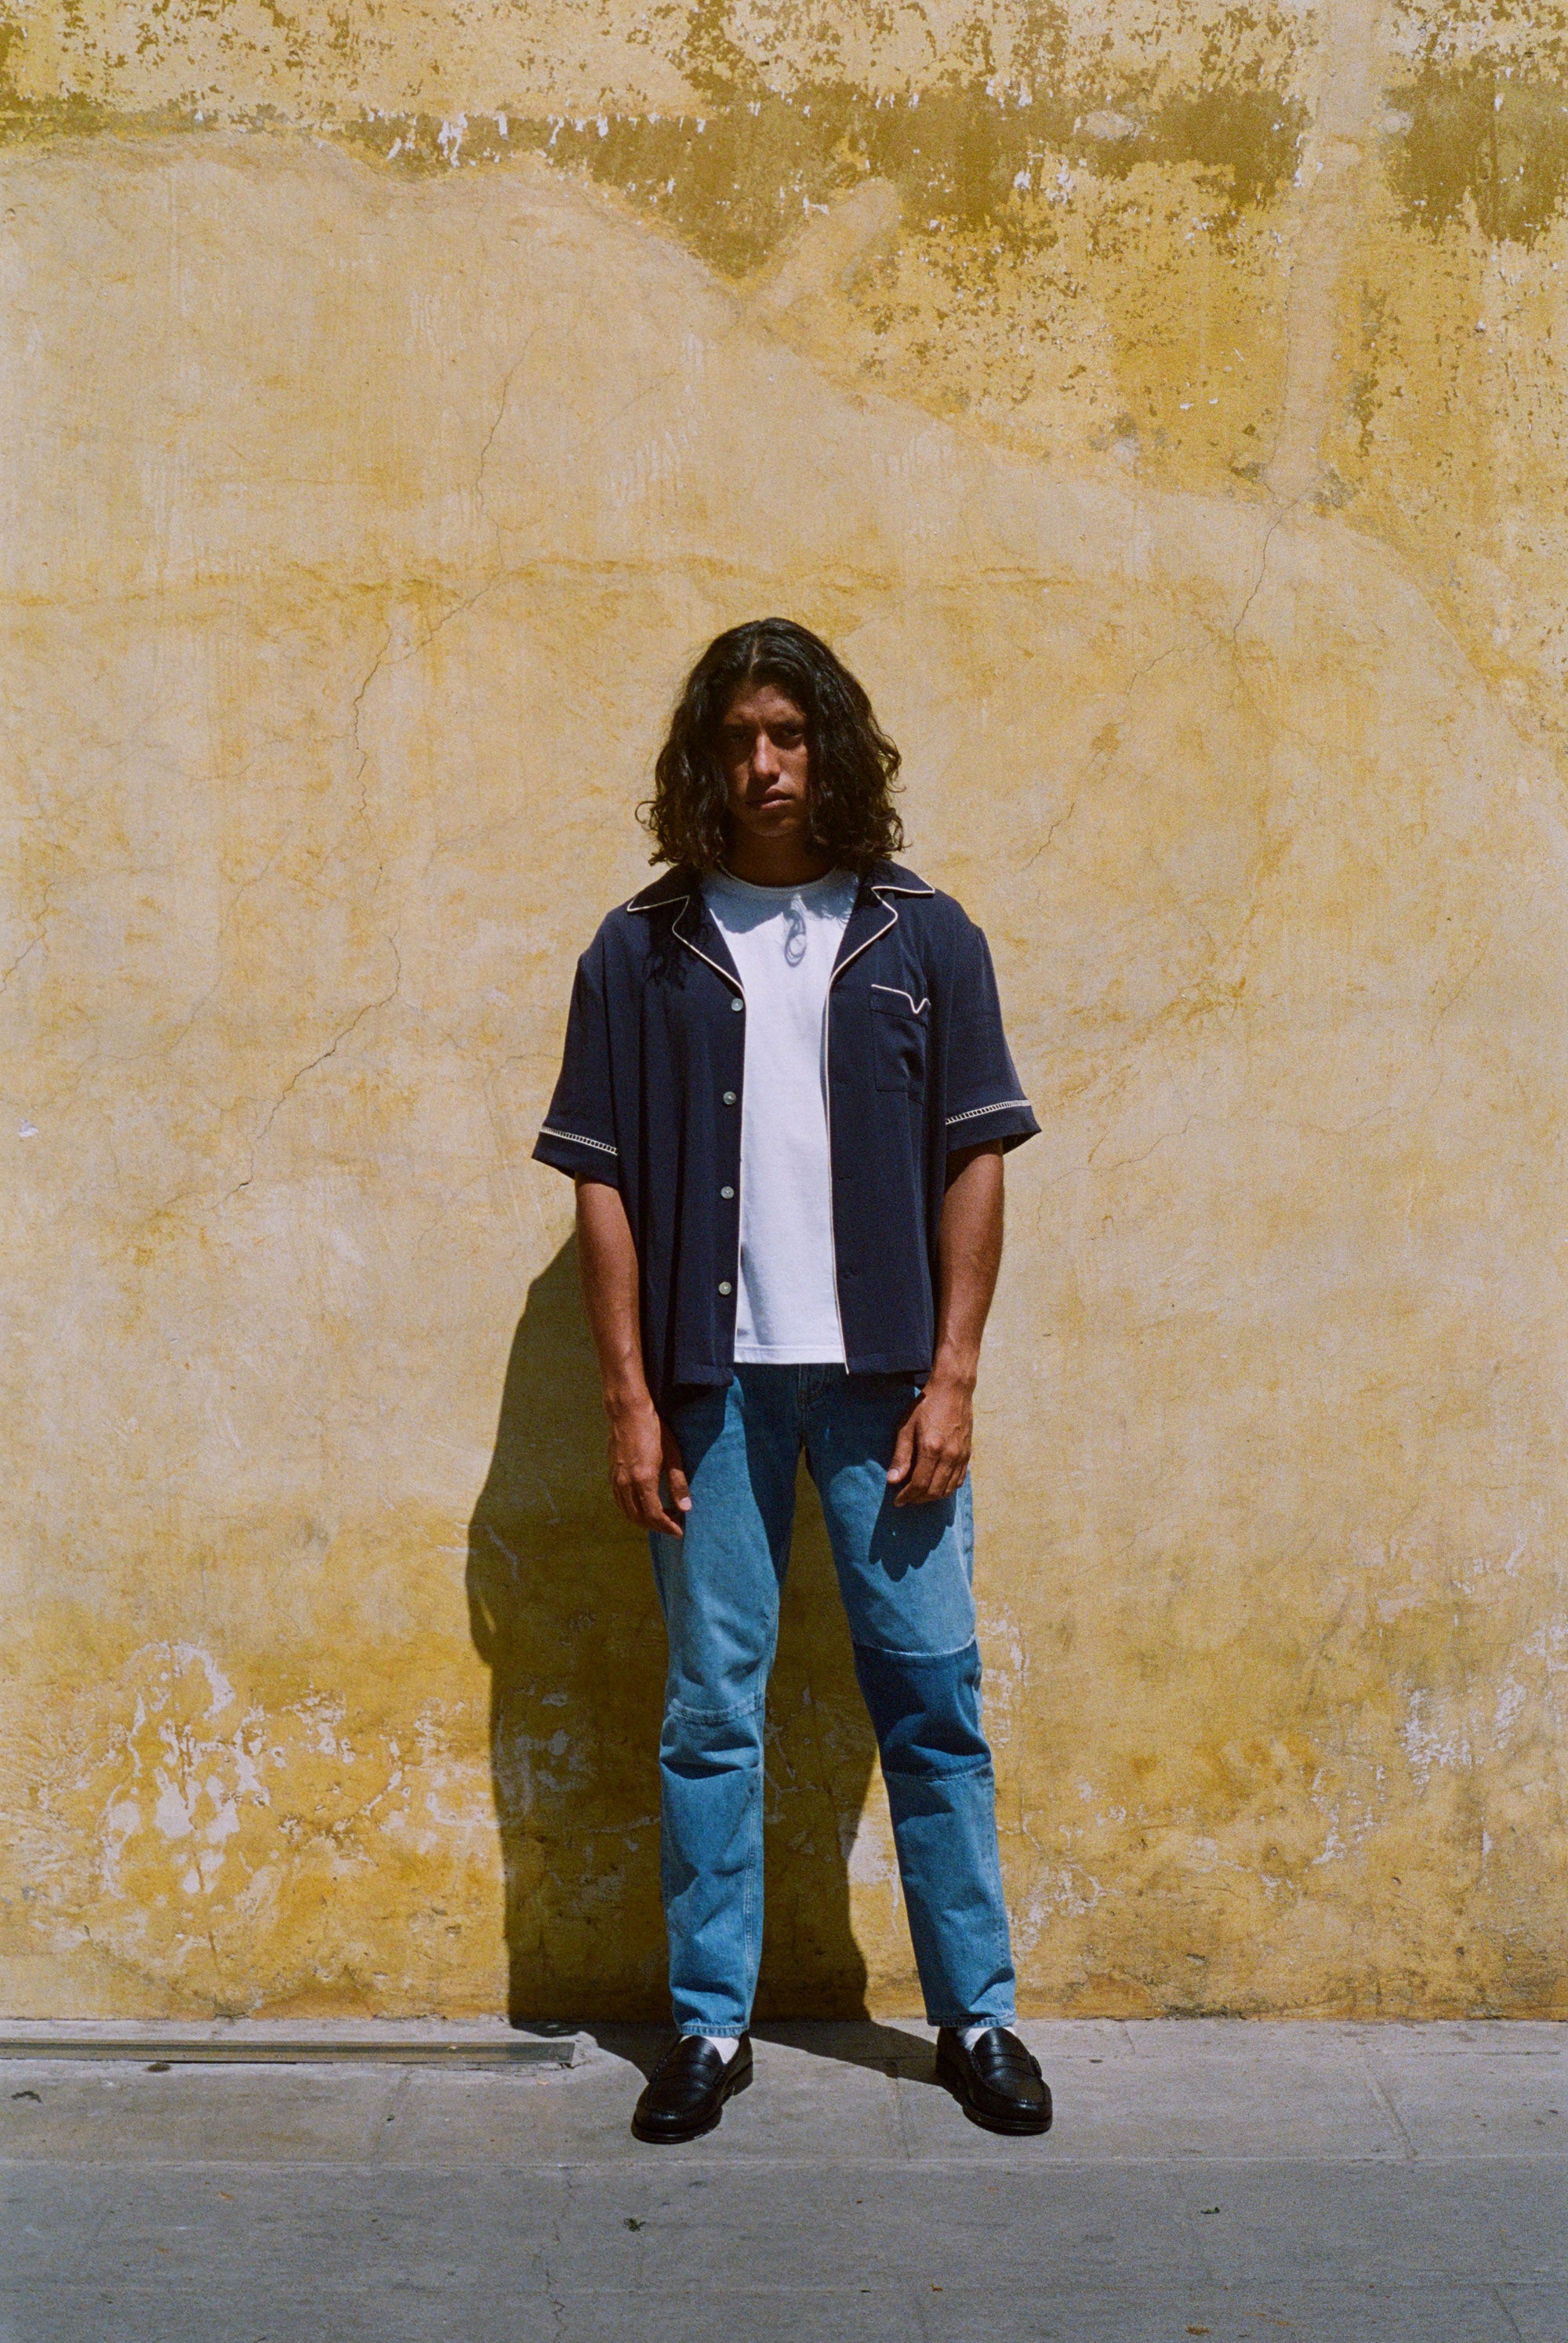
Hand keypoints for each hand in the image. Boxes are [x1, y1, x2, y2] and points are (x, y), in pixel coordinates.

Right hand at [607, 1396, 691, 1536]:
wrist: (628, 1412)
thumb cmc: (654, 1430)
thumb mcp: (673, 1455)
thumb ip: (678, 1484)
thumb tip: (686, 1508)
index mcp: (643, 1480)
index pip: (654, 1516)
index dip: (668, 1527)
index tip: (680, 1531)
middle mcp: (626, 1483)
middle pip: (639, 1518)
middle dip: (657, 1526)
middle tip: (673, 1524)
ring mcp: (616, 1480)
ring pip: (627, 1512)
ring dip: (644, 1520)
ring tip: (661, 1517)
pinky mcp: (611, 1475)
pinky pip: (619, 1501)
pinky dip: (631, 1510)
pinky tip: (643, 1505)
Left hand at [886, 1373, 972, 1506]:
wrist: (953, 1390)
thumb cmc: (926, 1406)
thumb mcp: (906, 1427)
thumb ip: (901, 1456)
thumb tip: (893, 1480)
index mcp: (931, 1448)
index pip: (920, 1484)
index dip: (907, 1496)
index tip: (898, 1501)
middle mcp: (949, 1455)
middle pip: (934, 1491)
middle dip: (918, 1499)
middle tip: (906, 1499)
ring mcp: (961, 1456)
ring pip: (948, 1489)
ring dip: (932, 1497)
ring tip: (919, 1495)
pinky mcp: (968, 1454)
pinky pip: (959, 1480)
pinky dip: (947, 1489)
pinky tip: (936, 1487)